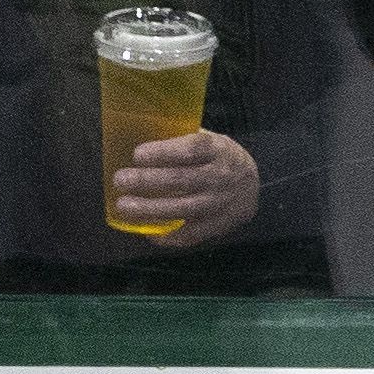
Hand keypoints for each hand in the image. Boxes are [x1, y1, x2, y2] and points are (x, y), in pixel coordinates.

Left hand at [111, 129, 259, 248]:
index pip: (190, 150)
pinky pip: (193, 234)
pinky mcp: (219, 225)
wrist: (254, 183)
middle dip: (148, 181)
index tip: (137, 155)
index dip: (163, 152)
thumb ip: (180, 141)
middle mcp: (220, 176)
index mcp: (216, 149)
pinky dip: (169, 236)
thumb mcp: (207, 138)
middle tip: (120, 180)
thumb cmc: (216, 156)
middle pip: (182, 180)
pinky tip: (148, 233)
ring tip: (124, 206)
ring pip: (184, 208)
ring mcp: (220, 203)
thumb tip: (134, 140)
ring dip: (151, 209)